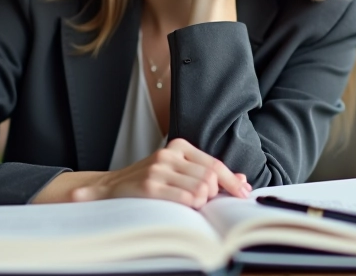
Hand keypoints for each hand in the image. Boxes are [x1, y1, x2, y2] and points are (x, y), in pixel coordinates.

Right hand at [70, 138, 251, 207]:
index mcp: (178, 146)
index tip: (243, 193)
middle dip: (214, 194)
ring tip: (193, 206)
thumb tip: (243, 180)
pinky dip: (192, 206)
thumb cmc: (151, 182)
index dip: (231, 181)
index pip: (214, 164)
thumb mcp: (179, 171)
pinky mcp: (150, 186)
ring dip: (202, 202)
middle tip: (207, 204)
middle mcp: (169, 154)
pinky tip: (187, 208)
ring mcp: (158, 169)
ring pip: (200, 188)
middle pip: (210, 177)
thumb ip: (208, 174)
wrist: (111, 188)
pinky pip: (185, 198)